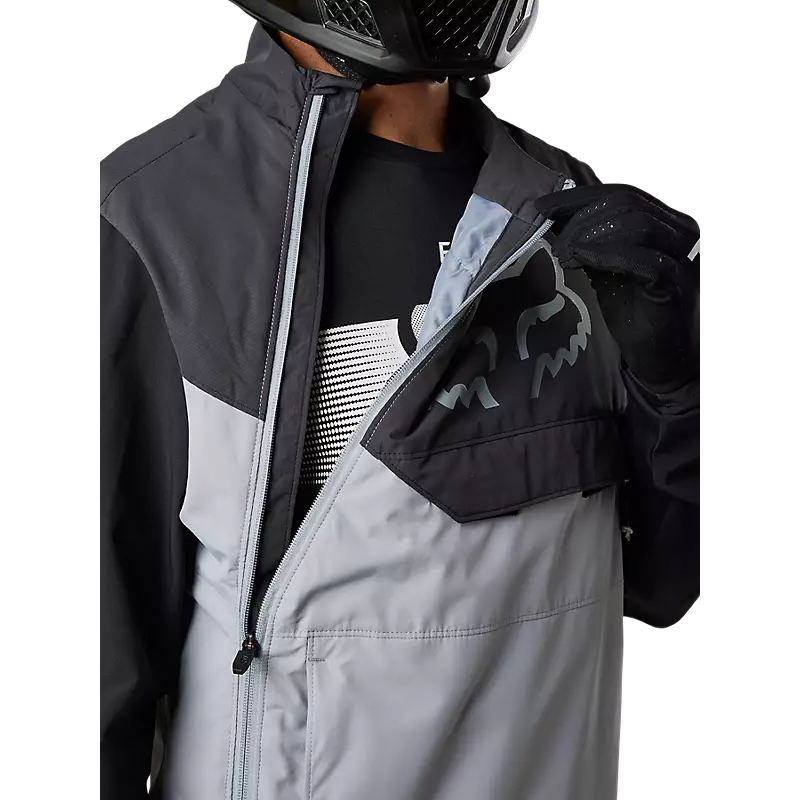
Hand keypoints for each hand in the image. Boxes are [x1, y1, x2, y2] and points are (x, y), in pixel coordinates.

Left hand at [535, 183, 698, 392]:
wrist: (658, 358)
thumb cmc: (635, 313)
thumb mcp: (606, 268)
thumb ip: (592, 242)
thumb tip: (556, 219)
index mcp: (666, 222)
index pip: (621, 193)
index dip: (578, 197)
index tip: (542, 206)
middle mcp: (680, 231)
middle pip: (626, 202)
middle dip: (580, 217)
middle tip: (552, 239)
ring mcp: (681, 255)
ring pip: (635, 223)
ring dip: (589, 235)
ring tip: (563, 255)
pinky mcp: (675, 282)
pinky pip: (642, 258)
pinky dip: (605, 254)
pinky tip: (580, 261)